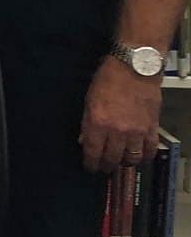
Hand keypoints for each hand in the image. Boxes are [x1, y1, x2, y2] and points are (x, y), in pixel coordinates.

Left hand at [80, 57, 161, 172]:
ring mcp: (137, 131)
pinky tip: (139, 157)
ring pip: (131, 158)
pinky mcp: (152, 128)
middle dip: (106, 166)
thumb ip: (86, 123)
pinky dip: (144, 156)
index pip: (93, 152)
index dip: (91, 163)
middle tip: (104, 167)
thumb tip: (84, 140)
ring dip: (124, 163)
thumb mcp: (89, 100)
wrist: (134, 69)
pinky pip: (149, 150)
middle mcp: (118, 131)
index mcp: (98, 123)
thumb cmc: (108, 79)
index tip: (90, 167)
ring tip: (120, 162)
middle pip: (112, 158)